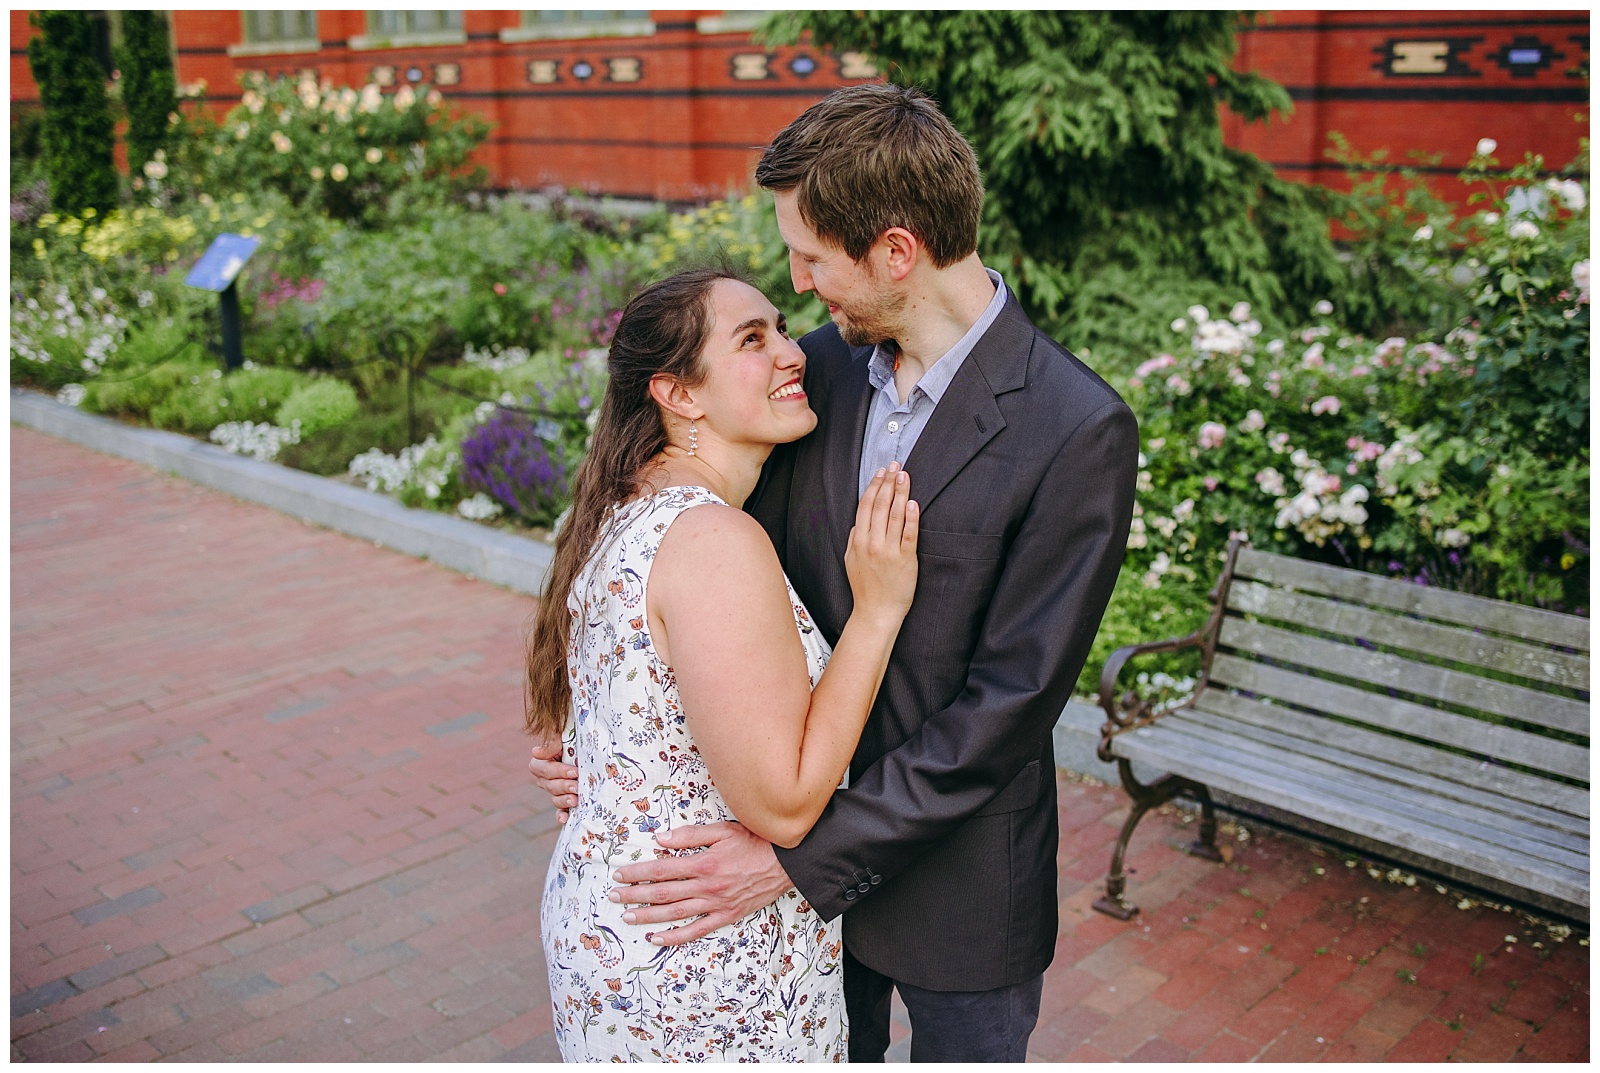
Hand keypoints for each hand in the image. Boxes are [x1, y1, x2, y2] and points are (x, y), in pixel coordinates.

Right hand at [529, 740, 577, 822]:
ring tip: (576, 800)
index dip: (557, 771)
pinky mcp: (566, 801)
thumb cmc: (577, 738)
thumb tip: (536, 752)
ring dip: (565, 800)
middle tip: (577, 786)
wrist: (593, 749)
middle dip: (564, 786)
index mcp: (542, 761)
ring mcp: (556, 791)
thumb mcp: (566, 734)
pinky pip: (560, 811)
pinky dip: (561, 816)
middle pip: (549, 785)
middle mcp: (546, 778)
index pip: (540, 768)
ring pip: (555, 798)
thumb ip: (552, 741)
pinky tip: (566, 819)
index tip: (574, 771)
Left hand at [609, 822, 793, 944]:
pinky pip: (697, 930)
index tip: (619, 874)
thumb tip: (661, 838)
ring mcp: (716, 904)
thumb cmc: (755, 842)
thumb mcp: (723, 830)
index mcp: (703, 863)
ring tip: (627, 916)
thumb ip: (691, 834)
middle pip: (662, 893)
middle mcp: (706, 887)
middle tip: (613, 895)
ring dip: (648, 915)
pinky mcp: (726, 916)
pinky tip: (657, 938)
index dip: (638, 872)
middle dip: (634, 894)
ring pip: (675, 913)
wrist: (786, 863)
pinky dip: (675, 936)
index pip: (661, 870)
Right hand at [844, 463, 918, 622]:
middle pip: (879, 505)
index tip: (881, 472)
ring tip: (905, 476)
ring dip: (900, 492)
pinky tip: (912, 502)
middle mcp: (872, 542)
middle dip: (888, 482)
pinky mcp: (905, 559)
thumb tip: (859, 522)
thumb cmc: (865, 588)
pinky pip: (908, 534)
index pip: (865, 505)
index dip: (874, 486)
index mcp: (859, 540)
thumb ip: (854, 539)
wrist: (876, 611)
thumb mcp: (851, 561)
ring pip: (894, 514)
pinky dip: (910, 517)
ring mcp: (889, 550)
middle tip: (895, 466)